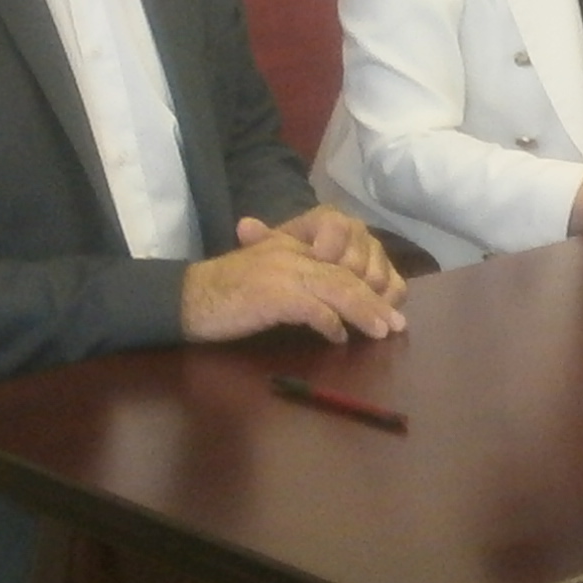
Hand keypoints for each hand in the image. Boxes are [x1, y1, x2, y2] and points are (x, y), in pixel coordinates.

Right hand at [181, 221, 404, 342]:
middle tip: (396, 324)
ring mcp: (282, 271)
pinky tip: (338, 338)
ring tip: (382, 331)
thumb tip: (335, 315)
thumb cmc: (226, 294)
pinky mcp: (272, 294)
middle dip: (375, 300)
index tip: (387, 304)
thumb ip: (300, 285)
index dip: (368, 281)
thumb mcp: (267, 278)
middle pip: (346, 274)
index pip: (342, 256)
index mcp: (293, 244)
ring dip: (364, 312)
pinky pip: (312, 308)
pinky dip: (329, 324)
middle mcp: (291, 252)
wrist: (186, 298)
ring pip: (336, 288)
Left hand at [236, 205, 404, 305]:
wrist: (297, 272)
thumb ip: (261, 238)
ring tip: (363, 318)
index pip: (336, 225)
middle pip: (362, 254)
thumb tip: (245, 226)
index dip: (328, 248)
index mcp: (328, 219)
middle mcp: (357, 232)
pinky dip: (389, 303)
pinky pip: (397, 287)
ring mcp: (375, 254)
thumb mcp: (269, 250)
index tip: (317, 265)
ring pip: (379, 273)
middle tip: (337, 300)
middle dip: (351, 279)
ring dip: (371, 296)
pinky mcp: (388, 276)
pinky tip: (380, 322)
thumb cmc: (283, 260)